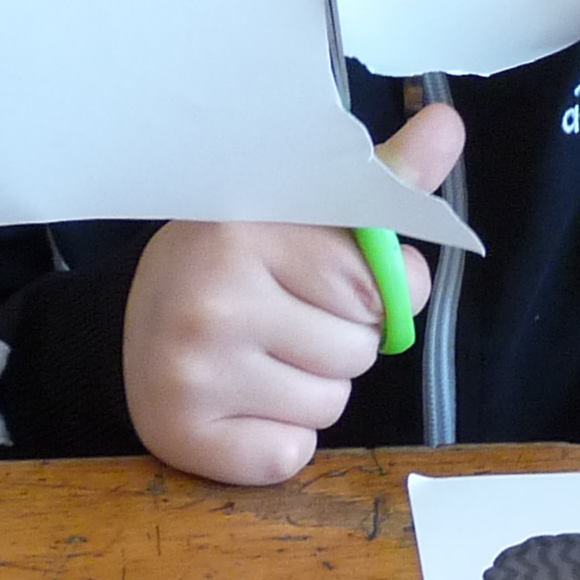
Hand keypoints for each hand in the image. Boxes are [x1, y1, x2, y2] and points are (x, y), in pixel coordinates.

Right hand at [122, 102, 463, 484]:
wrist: (131, 322)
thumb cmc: (239, 261)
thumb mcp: (306, 208)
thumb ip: (383, 178)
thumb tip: (448, 123)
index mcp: (252, 230)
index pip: (384, 284)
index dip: (377, 290)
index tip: (331, 276)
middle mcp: (216, 299)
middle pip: (361, 350)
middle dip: (341, 340)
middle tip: (284, 317)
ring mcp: (193, 371)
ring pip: (330, 405)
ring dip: (312, 390)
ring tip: (261, 356)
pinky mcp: (181, 434)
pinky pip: (289, 455)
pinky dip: (278, 440)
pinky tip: (242, 402)